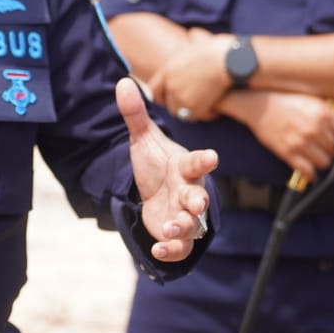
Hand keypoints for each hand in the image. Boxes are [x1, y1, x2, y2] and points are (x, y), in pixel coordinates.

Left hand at [118, 78, 217, 262]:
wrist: (154, 192)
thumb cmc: (156, 164)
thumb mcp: (143, 139)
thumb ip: (135, 114)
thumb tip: (122, 82)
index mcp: (184, 167)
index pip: (196, 162)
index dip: (203, 159)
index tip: (211, 156)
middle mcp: (189, 191)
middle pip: (199, 197)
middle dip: (198, 201)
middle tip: (195, 203)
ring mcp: (185, 215)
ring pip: (192, 225)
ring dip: (183, 227)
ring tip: (171, 228)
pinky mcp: (177, 235)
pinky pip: (180, 247)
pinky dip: (171, 250)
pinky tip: (158, 250)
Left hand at [148, 28, 231, 121]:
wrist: (230, 60)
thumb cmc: (220, 48)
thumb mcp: (198, 43)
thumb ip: (191, 48)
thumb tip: (194, 33)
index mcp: (168, 70)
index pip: (154, 89)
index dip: (163, 95)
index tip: (171, 97)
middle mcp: (170, 85)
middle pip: (169, 105)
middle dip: (181, 105)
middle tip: (194, 104)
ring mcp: (181, 97)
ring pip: (182, 113)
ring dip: (193, 111)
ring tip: (206, 106)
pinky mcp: (194, 107)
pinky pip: (196, 117)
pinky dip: (206, 114)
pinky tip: (214, 109)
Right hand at [244, 92, 333, 178]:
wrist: (260, 106)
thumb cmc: (286, 101)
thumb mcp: (311, 99)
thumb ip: (332, 108)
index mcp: (323, 113)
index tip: (333, 134)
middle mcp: (315, 129)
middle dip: (328, 147)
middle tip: (319, 144)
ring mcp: (302, 142)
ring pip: (325, 162)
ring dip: (319, 160)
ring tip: (313, 155)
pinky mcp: (289, 153)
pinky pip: (307, 172)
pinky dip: (309, 174)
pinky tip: (308, 170)